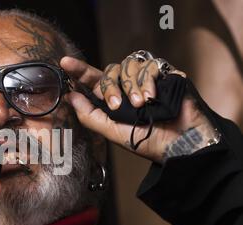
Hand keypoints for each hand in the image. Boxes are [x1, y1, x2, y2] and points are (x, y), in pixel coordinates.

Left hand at [61, 55, 218, 162]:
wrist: (178, 144)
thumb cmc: (146, 141)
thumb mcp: (111, 132)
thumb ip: (89, 115)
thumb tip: (70, 97)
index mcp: (113, 99)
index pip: (93, 79)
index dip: (79, 70)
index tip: (64, 62)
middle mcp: (127, 87)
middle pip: (109, 70)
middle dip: (110, 87)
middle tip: (117, 105)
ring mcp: (146, 79)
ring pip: (129, 64)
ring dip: (131, 85)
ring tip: (141, 105)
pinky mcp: (165, 74)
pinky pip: (150, 65)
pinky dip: (148, 81)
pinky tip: (152, 97)